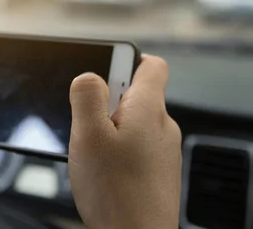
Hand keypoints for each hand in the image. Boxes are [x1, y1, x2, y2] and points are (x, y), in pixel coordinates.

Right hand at [68, 55, 180, 228]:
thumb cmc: (117, 194)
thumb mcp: (88, 136)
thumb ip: (87, 97)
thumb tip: (90, 76)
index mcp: (149, 109)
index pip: (152, 64)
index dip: (127, 59)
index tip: (105, 69)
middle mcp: (164, 126)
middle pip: (138, 95)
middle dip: (109, 102)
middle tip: (89, 123)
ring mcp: (165, 151)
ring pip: (135, 123)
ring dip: (112, 129)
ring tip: (95, 152)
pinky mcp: (159, 172)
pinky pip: (138, 147)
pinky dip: (120, 150)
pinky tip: (105, 170)